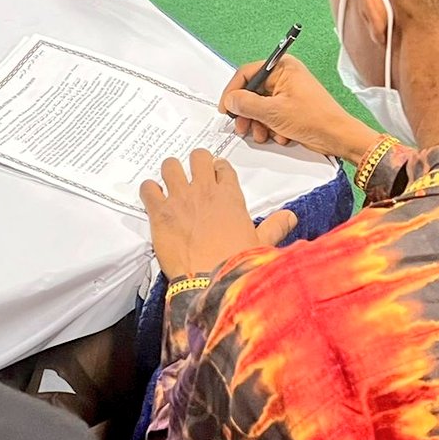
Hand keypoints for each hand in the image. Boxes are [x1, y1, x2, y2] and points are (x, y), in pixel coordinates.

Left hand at [140, 150, 297, 277]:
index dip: (217, 169)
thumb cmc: (235, 264)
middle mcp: (204, 191)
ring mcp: (180, 198)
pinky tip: (152, 198)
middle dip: (194, 163)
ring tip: (169, 182)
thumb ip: (275, 226)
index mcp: (230, 196)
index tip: (214, 174)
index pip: (223, 168)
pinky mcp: (159, 212)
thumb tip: (290, 217)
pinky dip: (148, 190)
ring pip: (170, 165)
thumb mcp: (261, 243)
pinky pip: (148, 188)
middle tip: (192, 174)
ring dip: (169, 172)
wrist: (209, 282)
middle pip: (198, 157)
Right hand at [219, 55, 380, 163]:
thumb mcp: (273, 112)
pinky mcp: (290, 108)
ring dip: (258, 124)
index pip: (246, 73)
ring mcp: (287, 93)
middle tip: (243, 127)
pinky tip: (280, 135)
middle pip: (252, 92)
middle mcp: (284, 77)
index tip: (226, 108)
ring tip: (263, 134)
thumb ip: (246, 104)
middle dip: (247, 113)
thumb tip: (231, 100)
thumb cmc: (314, 118)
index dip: (233, 91)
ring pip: (259, 107)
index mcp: (282, 67)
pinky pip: (270, 116)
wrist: (337, 137)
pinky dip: (271, 128)